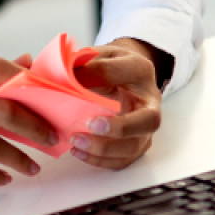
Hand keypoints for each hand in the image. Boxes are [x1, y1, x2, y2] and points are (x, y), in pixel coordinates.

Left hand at [69, 37, 162, 169]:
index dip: (94, 76)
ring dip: (104, 149)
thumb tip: (63, 74)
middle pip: (148, 121)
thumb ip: (85, 61)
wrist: (127, 74)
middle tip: (90, 125)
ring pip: (135, 146)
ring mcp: (146, 125)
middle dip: (120, 128)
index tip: (71, 80)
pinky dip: (100, 160)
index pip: (120, 73)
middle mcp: (150, 100)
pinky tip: (80, 152)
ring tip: (76, 141)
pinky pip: (123, 159)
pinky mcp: (138, 143)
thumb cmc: (112, 64)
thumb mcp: (100, 53)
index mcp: (139, 69)